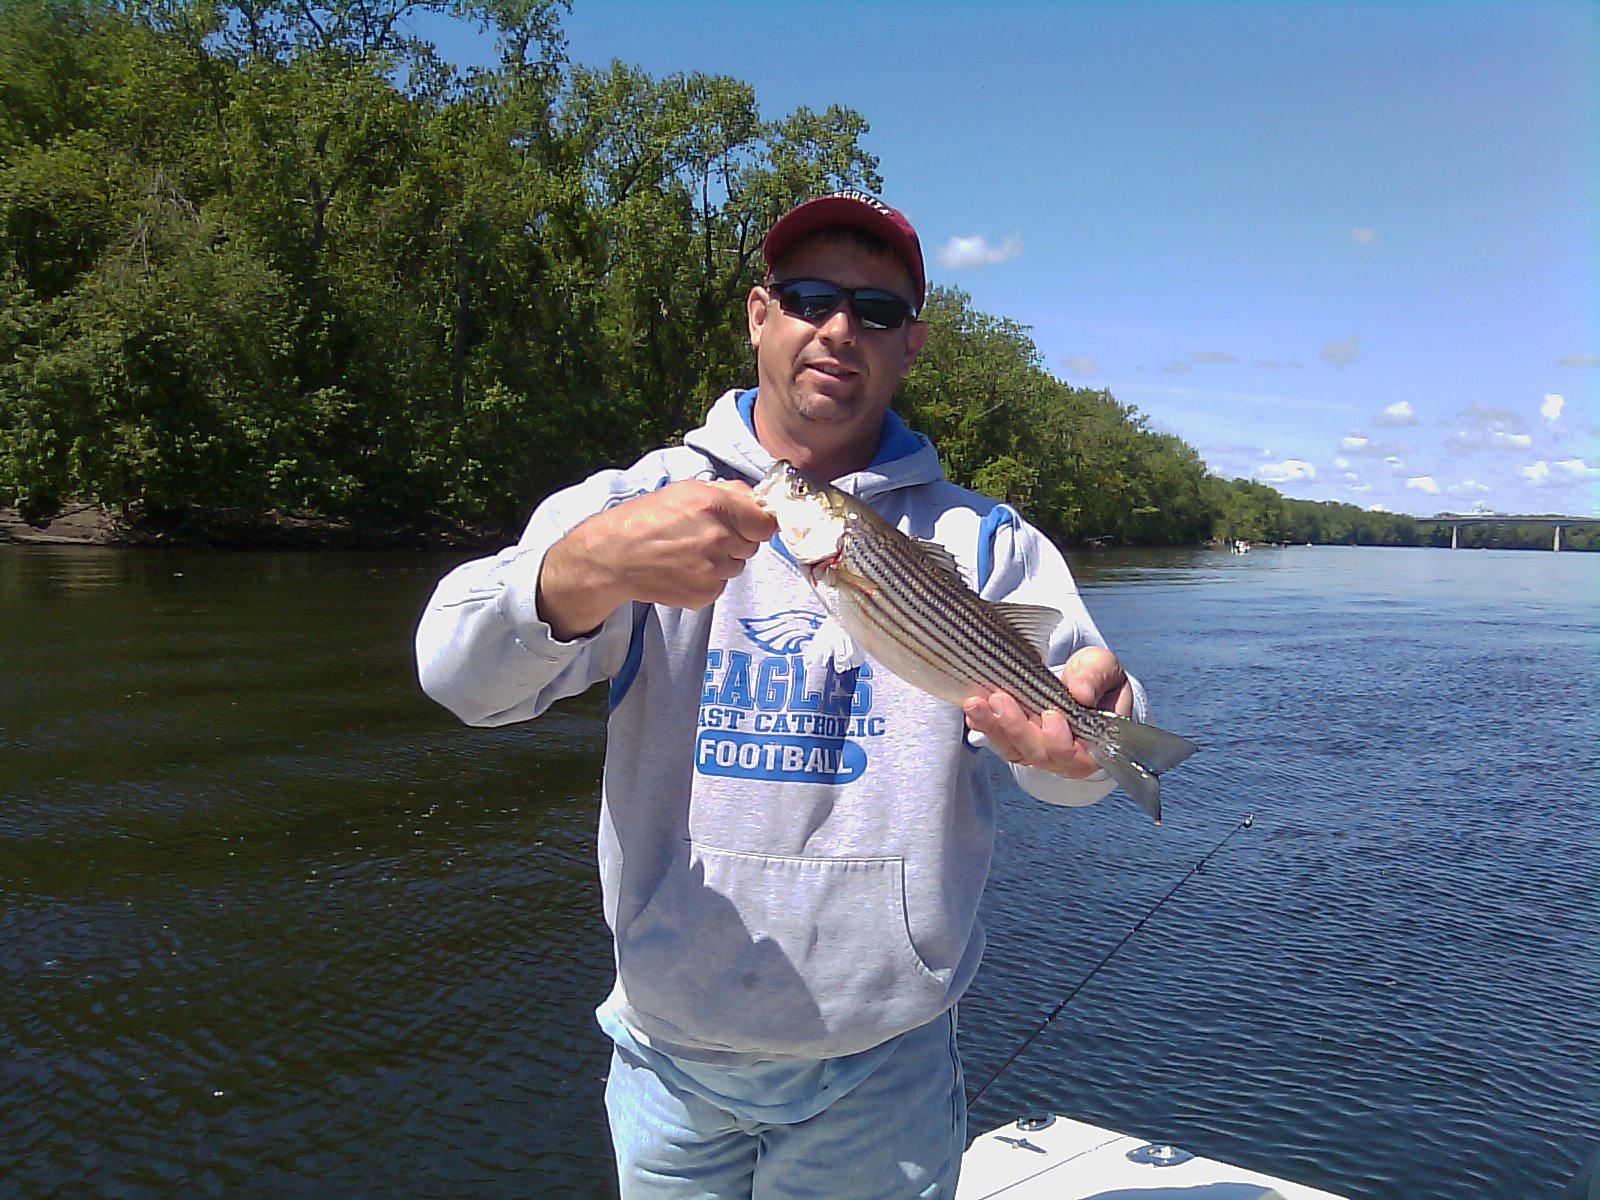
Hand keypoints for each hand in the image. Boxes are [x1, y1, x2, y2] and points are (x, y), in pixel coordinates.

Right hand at [538, 480, 777, 637]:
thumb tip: (758, 499)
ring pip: (738, 565)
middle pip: (753, 544)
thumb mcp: (686, 490)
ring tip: (691, 552)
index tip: (748, 523)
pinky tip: (685, 569)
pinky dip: (709, 578)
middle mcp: (719, 538)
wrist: (615, 556)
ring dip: (723, 559)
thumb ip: (727, 492)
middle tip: (707, 535)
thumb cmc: (647, 518)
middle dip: (738, 539)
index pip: (766, 522)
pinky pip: (721, 584)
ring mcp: (714, 570)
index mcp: (715, 506)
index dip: (757, 522)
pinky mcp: (706, 593)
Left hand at [961, 645, 1133, 776]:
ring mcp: (1039, 750)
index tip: (1049, 715)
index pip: (1075, 756)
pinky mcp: (1018, 741)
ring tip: (976, 704)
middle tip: (1001, 700)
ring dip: (993, 727)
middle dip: (1017, 728)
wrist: (1080, 677)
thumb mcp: (1101, 667)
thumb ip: (1095, 677)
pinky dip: (985, 726)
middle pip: (1038, 754)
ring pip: (1014, 750)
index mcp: (1094, 744)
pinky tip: (974, 711)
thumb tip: (1081, 692)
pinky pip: (1000, 741)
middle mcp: (1064, 755)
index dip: (1059, 741)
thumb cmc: (1094, 676)